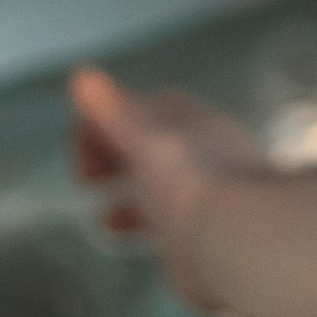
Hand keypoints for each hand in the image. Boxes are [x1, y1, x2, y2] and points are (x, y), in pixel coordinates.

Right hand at [69, 66, 267, 311]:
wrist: (234, 240)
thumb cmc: (189, 181)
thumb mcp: (143, 137)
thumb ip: (112, 110)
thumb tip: (83, 76)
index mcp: (187, 120)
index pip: (139, 106)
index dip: (103, 119)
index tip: (81, 141)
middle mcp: (197, 152)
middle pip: (146, 144)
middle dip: (111, 156)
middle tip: (87, 177)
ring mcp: (199, 193)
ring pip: (154, 183)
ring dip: (126, 192)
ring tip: (105, 214)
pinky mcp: (197, 231)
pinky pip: (161, 218)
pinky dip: (137, 220)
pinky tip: (122, 232)